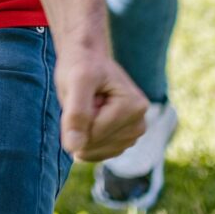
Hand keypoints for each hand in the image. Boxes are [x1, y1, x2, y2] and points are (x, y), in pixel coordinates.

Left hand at [56, 44, 149, 163]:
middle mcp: (140, 123)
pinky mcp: (126, 140)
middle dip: (81, 127)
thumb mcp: (76, 82)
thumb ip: (76, 114)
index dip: (77, 119)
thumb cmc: (81, 67)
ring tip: (90, 108)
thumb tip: (74, 148)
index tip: (82, 95)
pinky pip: (101, 153)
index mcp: (134, 107)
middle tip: (85, 101)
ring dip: (84, 133)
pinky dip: (88, 141)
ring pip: (98, 152)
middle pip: (97, 144)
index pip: (94, 133)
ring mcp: (134, 133)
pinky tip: (90, 120)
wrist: (88, 60)